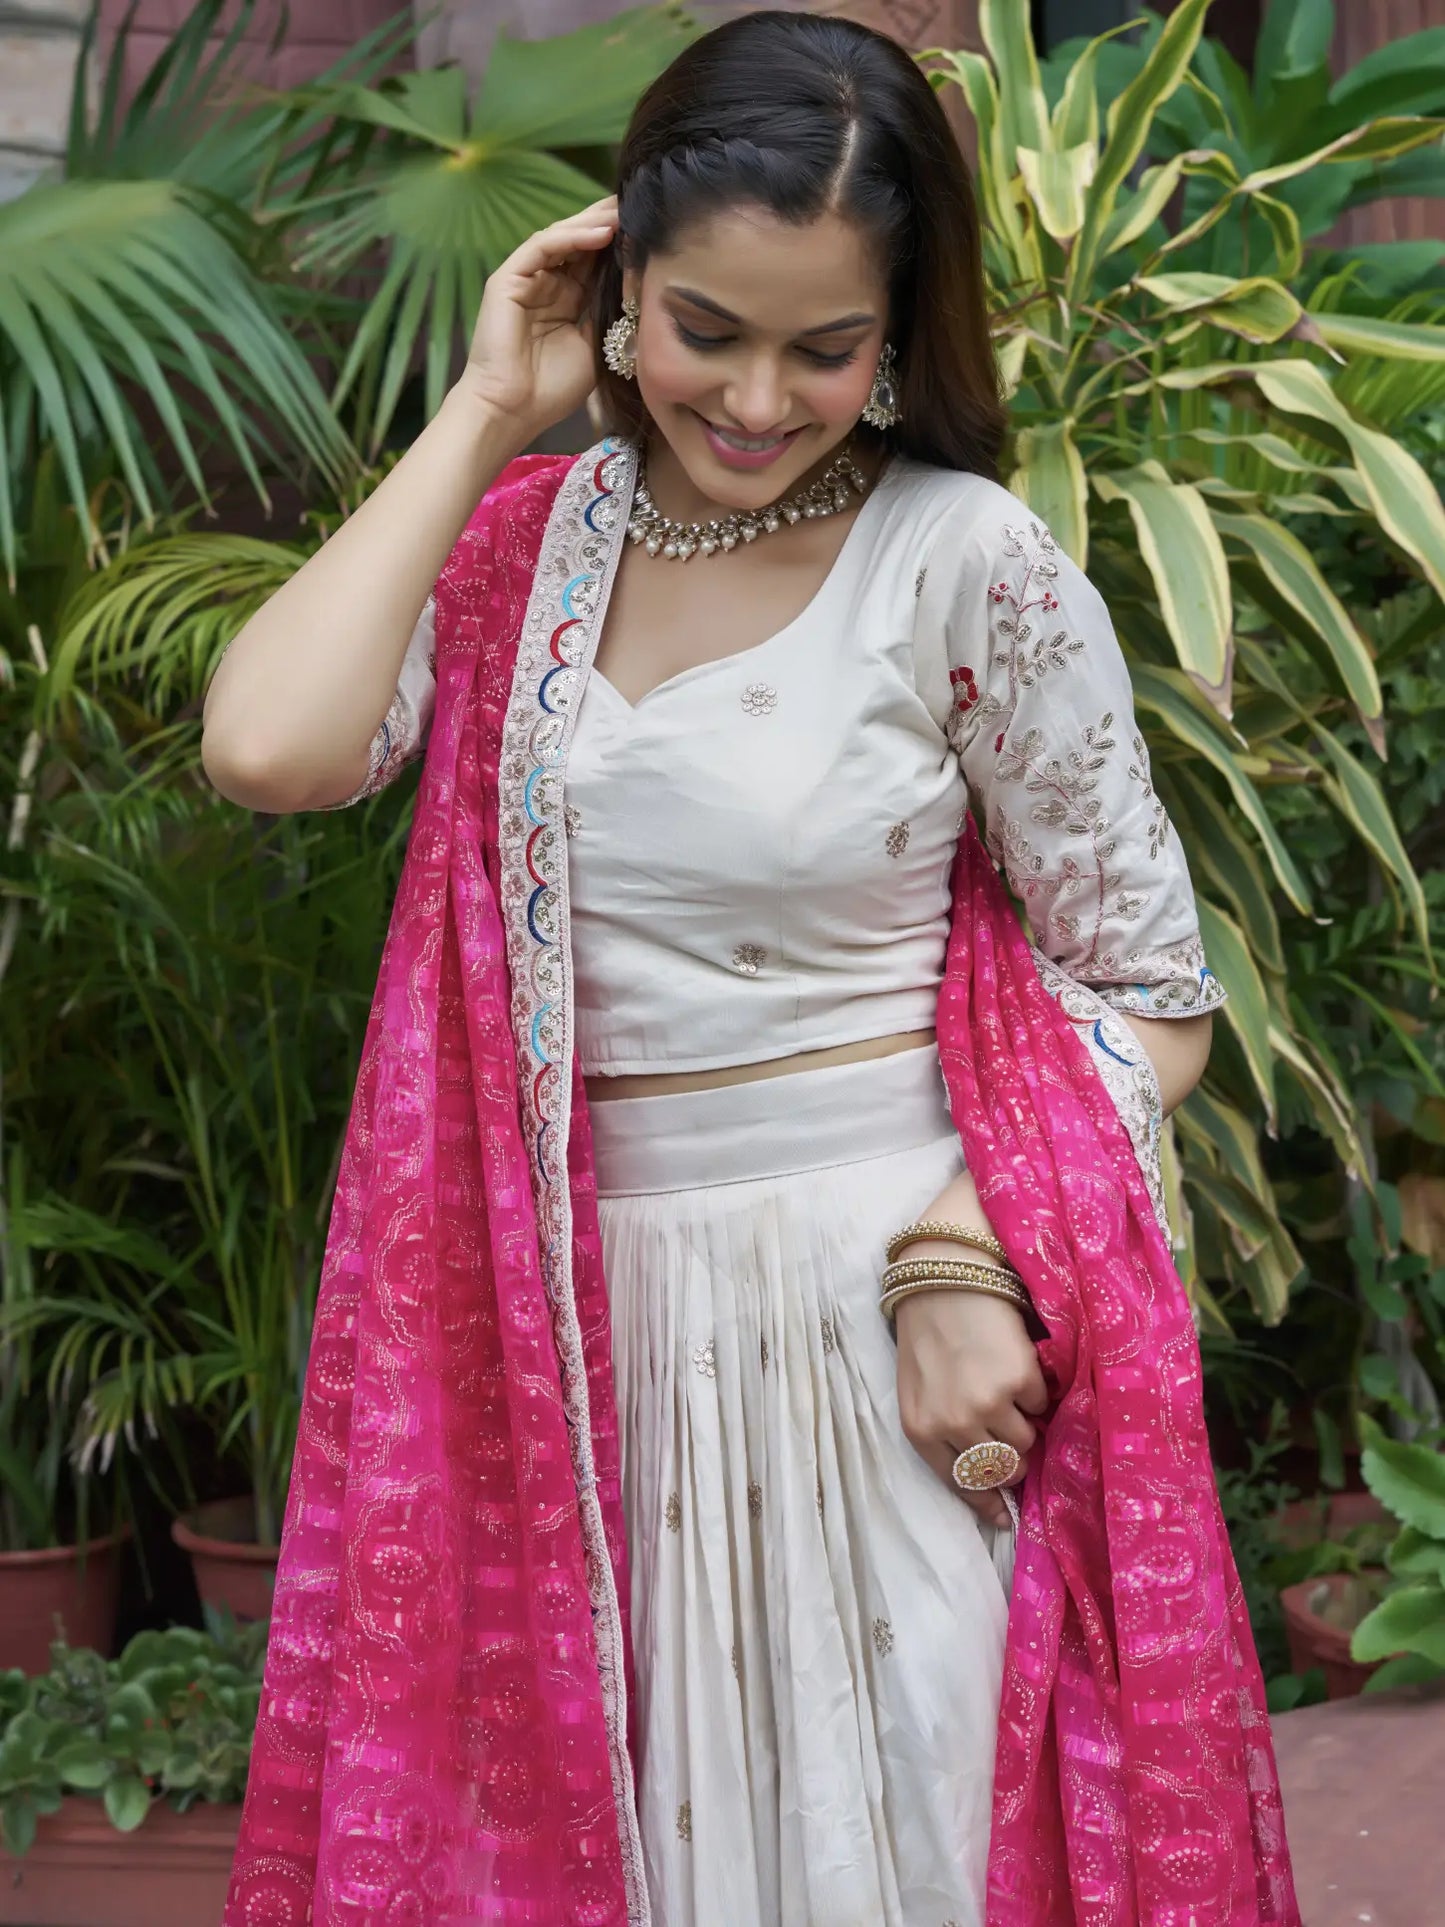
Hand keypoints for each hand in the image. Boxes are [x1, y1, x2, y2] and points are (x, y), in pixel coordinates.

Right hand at [458, 196, 619, 440]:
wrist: (512, 412)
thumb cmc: (551, 390)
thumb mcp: (595, 348)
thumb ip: (611, 316)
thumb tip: (641, 288)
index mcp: (567, 300)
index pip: (595, 260)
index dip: (620, 242)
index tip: (651, 226)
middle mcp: (547, 284)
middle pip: (579, 241)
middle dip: (609, 221)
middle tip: (640, 200)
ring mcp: (526, 279)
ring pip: (561, 237)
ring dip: (594, 223)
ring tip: (625, 210)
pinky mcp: (507, 279)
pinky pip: (541, 247)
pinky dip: (571, 237)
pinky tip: (600, 232)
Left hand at [894, 1287, 1049, 1527]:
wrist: (944, 1273)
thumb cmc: (927, 1331)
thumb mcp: (918, 1390)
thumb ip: (944, 1434)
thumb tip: (989, 1486)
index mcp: (921, 1429)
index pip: (962, 1484)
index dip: (986, 1501)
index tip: (1004, 1517)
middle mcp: (954, 1423)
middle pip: (1002, 1468)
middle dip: (1011, 1457)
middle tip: (1010, 1430)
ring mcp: (989, 1403)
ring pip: (1027, 1440)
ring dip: (1025, 1421)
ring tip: (1007, 1387)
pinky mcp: (1020, 1379)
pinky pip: (1042, 1404)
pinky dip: (1036, 1390)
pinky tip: (1015, 1362)